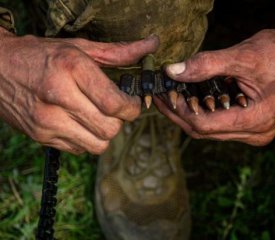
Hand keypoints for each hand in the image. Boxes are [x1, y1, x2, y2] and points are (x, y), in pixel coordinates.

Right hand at [0, 28, 158, 153]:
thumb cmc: (39, 55)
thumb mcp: (78, 47)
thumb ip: (118, 51)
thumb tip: (152, 44)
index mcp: (71, 69)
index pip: (114, 104)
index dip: (132, 108)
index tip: (132, 103)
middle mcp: (58, 98)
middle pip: (110, 129)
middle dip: (120, 121)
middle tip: (115, 109)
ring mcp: (47, 122)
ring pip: (98, 145)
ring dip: (105, 133)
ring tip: (98, 117)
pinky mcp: (41, 137)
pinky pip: (80, 149)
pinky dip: (87, 139)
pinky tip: (79, 123)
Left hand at [155, 24, 274, 145]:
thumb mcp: (242, 56)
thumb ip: (206, 65)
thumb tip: (172, 71)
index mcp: (255, 120)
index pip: (205, 124)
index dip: (180, 110)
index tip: (164, 95)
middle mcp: (254, 133)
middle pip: (203, 131)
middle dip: (178, 114)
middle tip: (160, 97)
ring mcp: (252, 132)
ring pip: (208, 130)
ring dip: (187, 114)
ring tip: (169, 97)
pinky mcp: (249, 126)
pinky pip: (217, 125)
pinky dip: (200, 113)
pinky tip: (188, 101)